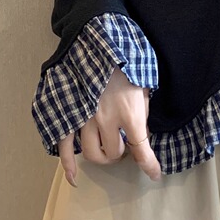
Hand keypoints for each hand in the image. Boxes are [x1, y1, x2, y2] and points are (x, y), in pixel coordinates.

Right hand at [58, 66, 161, 185]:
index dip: (150, 165)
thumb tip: (141, 132)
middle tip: (124, 143)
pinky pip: (64, 146)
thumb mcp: (143, 85)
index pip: (141, 149)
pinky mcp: (69, 115)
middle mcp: (106, 119)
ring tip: (106, 147)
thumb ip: (142, 111)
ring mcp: (85, 118)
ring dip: (102, 155)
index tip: (155, 173)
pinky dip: (68, 164)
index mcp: (129, 112)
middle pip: (114, 153)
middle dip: (121, 152)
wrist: (97, 42)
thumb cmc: (125, 62)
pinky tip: (73, 177)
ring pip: (91, 153)